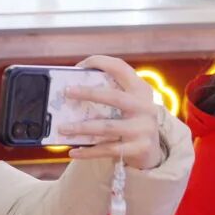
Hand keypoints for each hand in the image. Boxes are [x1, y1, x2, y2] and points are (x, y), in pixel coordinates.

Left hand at [58, 55, 163, 169]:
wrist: (151, 152)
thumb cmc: (129, 122)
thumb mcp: (126, 106)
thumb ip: (107, 97)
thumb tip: (69, 92)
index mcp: (140, 90)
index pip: (121, 68)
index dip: (100, 63)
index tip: (79, 66)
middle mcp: (145, 107)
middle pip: (115, 97)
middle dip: (89, 93)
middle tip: (66, 92)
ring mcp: (144, 129)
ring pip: (107, 127)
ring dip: (81, 127)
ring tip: (62, 128)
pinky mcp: (139, 148)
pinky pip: (107, 150)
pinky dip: (88, 151)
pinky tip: (73, 151)